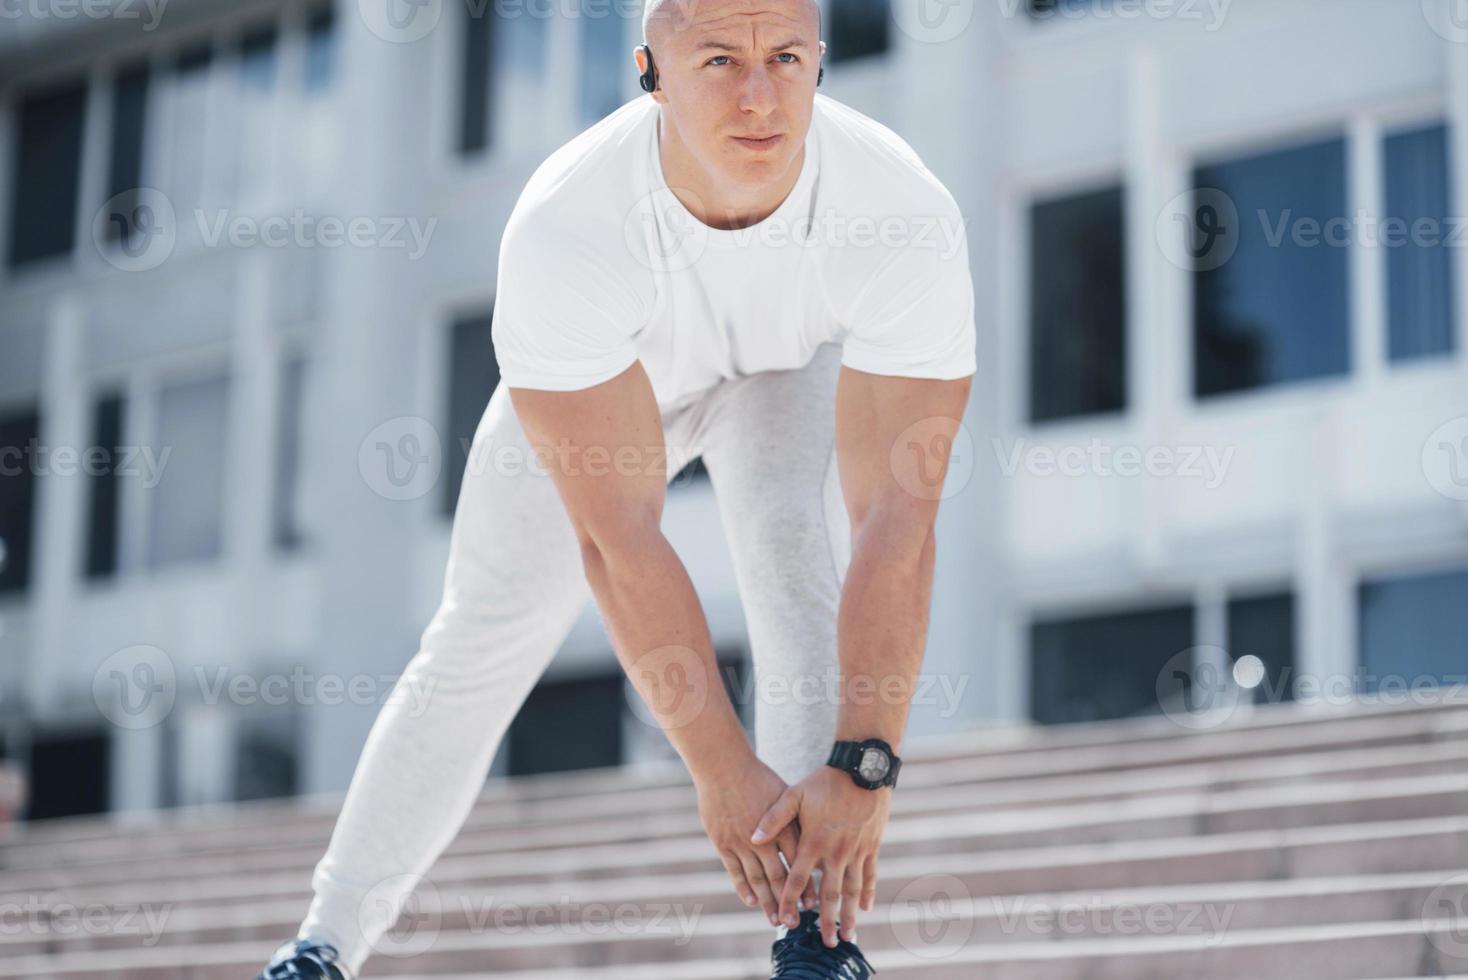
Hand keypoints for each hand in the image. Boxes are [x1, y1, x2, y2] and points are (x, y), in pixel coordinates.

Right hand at [693, 757, 804, 926]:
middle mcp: (764, 838)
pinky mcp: (723, 843)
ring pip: (757, 879)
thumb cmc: (757, 777)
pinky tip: (751, 901)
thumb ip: (795, 821)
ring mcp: (741, 842)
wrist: (723, 766)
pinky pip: (735, 872)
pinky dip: (743, 888)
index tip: (812, 903)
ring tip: (775, 919)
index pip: (798, 862)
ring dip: (767, 902)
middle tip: (796, 922)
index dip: (805, 884)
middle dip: (788, 902)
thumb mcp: (784, 795)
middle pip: (779, 876)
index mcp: (783, 825)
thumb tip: (811, 839)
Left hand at [750, 765, 890, 946]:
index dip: (789, 901)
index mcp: (814, 842)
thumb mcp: (795, 794)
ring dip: (849, 915)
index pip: (798, 879)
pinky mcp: (871, 846)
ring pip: (851, 890)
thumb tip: (753, 838)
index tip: (785, 921)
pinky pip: (869, 874)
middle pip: (829, 894)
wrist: (862, 769)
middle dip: (826, 921)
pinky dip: (867, 892)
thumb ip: (774, 818)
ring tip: (848, 935)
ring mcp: (856, 851)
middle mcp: (835, 852)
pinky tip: (865, 908)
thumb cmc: (826, 781)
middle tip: (827, 943)